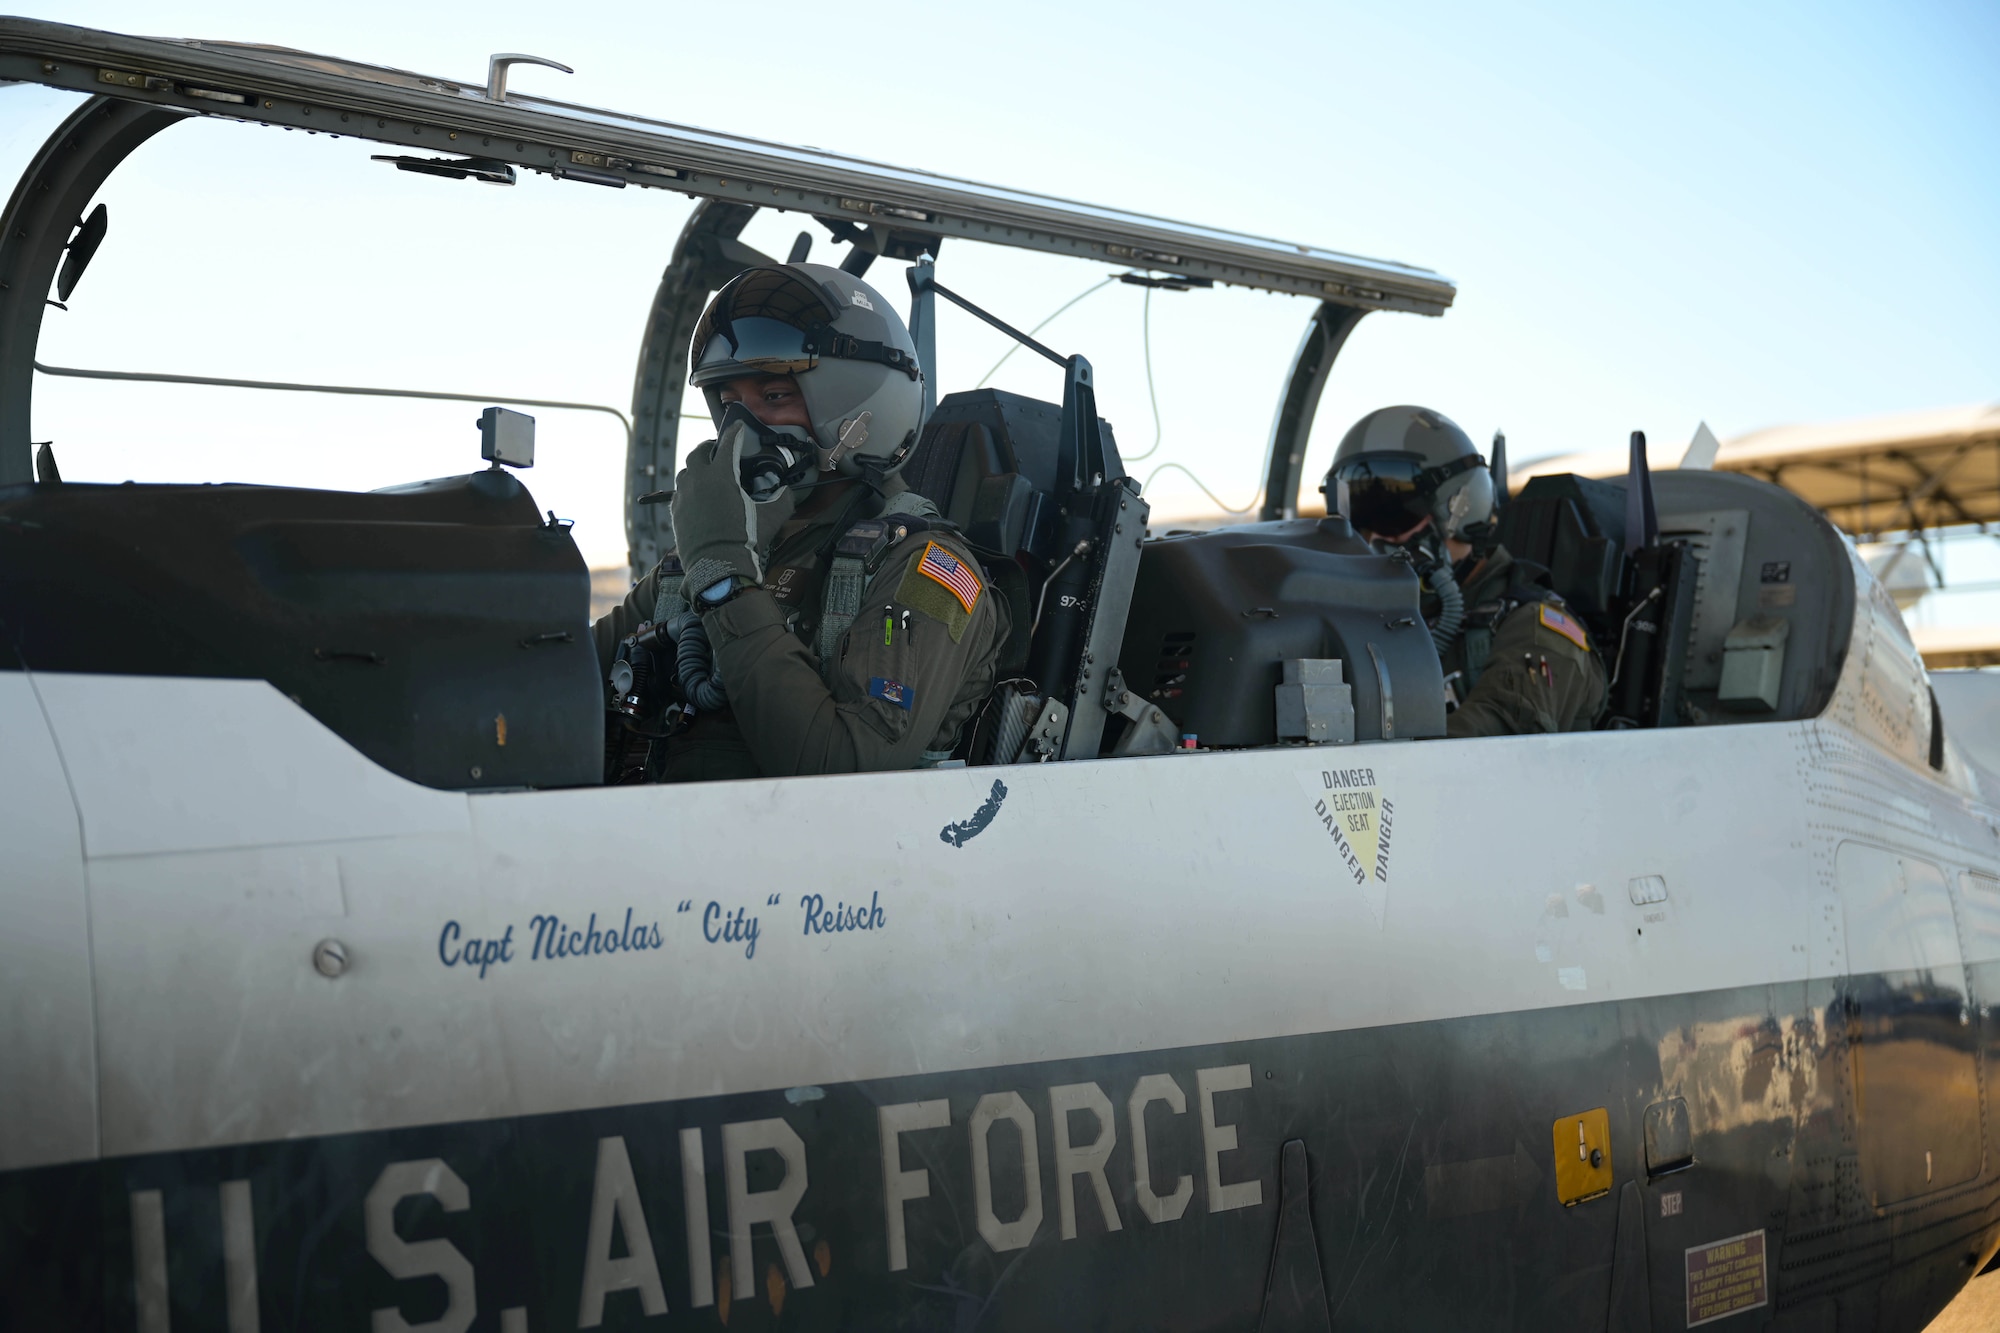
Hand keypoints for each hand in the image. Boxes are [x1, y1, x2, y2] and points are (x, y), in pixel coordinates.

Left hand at [670, 416, 798, 598]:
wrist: (717, 568)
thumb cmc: (746, 540)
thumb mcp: (772, 518)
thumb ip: (783, 500)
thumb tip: (787, 493)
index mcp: (722, 475)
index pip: (728, 444)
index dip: (735, 432)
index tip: (738, 427)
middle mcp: (698, 480)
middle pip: (699, 452)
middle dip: (710, 447)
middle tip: (719, 450)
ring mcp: (683, 496)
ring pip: (686, 472)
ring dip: (697, 468)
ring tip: (707, 474)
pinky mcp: (676, 512)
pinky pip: (680, 493)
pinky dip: (689, 489)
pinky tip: (698, 497)